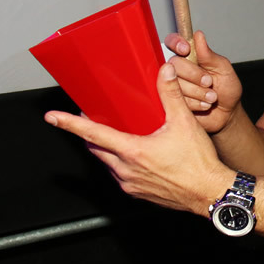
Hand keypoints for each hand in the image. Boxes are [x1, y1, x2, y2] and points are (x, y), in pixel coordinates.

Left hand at [45, 62, 233, 215]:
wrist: (211, 193)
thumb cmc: (199, 163)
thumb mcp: (185, 123)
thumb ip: (171, 94)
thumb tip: (163, 71)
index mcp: (132, 151)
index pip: (93, 133)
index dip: (70, 124)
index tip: (52, 117)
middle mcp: (126, 170)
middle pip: (96, 148)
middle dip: (89, 133)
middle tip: (90, 118)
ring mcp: (131, 184)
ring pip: (108, 162)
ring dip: (107, 148)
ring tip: (118, 134)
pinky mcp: (139, 193)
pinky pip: (121, 175)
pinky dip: (121, 162)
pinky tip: (137, 154)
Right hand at [164, 30, 242, 133]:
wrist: (227, 114)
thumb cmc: (226, 89)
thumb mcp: (223, 69)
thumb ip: (209, 55)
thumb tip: (198, 35)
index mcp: (190, 56)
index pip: (174, 42)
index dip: (177, 43)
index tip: (186, 49)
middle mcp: (178, 69)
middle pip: (174, 64)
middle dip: (194, 74)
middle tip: (209, 82)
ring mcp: (173, 85)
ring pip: (174, 83)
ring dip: (197, 91)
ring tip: (211, 96)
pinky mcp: (170, 101)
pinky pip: (175, 99)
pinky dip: (194, 102)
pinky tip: (204, 104)